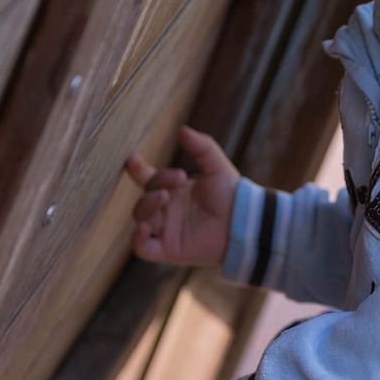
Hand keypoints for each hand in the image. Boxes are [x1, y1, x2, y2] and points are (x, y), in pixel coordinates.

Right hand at [126, 125, 237, 266]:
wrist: (246, 222)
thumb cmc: (232, 195)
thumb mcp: (216, 166)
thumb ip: (201, 147)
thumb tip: (182, 129)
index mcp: (175, 190)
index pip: (148, 179)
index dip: (137, 169)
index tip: (133, 158)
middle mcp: (167, 209)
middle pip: (145, 196)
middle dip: (155, 185)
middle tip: (179, 179)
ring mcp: (166, 229)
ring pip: (141, 217)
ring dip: (146, 205)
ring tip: (164, 197)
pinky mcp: (170, 249)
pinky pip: (142, 248)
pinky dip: (137, 239)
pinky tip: (144, 227)